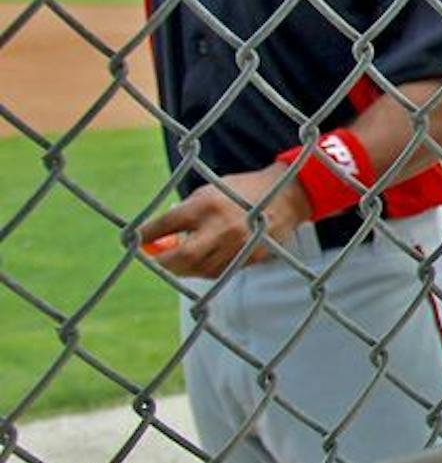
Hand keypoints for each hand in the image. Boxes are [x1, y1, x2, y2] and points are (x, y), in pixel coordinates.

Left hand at [140, 165, 310, 277]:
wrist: (286, 196)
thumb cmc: (240, 192)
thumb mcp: (210, 192)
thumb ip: (185, 214)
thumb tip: (156, 238)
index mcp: (206, 205)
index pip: (165, 225)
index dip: (144, 236)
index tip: (134, 240)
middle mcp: (222, 227)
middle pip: (182, 257)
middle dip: (164, 262)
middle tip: (158, 260)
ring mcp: (239, 245)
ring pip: (201, 270)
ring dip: (187, 268)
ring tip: (183, 259)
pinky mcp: (252, 257)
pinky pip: (222, 271)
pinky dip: (208, 269)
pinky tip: (207, 260)